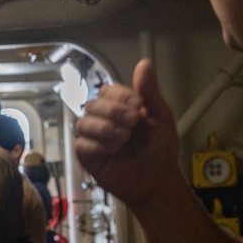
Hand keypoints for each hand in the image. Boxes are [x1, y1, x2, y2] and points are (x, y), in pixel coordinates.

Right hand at [75, 59, 181, 208]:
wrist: (158, 180)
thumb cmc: (160, 150)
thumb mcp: (161, 117)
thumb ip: (150, 91)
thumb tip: (144, 62)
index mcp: (120, 108)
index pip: (106, 90)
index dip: (119, 95)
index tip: (138, 105)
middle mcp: (103, 120)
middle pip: (91, 104)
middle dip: (112, 111)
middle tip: (133, 123)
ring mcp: (93, 138)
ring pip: (82, 123)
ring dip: (105, 129)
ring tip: (124, 139)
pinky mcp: (87, 157)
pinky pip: (81, 144)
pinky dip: (98, 145)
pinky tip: (114, 150)